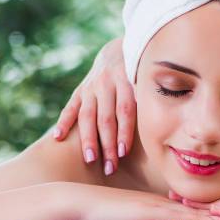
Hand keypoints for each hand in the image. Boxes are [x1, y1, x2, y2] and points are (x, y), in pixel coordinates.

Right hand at [52, 37, 136, 175]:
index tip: (123, 153)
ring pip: (87, 116)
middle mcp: (106, 83)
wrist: (117, 51)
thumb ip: (148, 99)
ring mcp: (90, 87)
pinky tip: (57, 137)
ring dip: (87, 139)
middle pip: (105, 118)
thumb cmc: (138, 75)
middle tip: (110, 168)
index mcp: (126, 81)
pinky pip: (70, 108)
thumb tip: (161, 125)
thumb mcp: (145, 80)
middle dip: (107, 144)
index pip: (124, 110)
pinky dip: (63, 122)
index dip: (124, 132)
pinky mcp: (79, 91)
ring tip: (90, 159)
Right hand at [71, 185, 219, 219]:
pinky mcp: (146, 212)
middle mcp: (156, 202)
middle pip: (193, 207)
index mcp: (150, 205)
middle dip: (217, 210)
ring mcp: (152, 205)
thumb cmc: (90, 214)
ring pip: (190, 209)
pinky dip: (197, 217)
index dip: (205, 211)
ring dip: (214, 213)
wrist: (74, 202)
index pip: (184, 208)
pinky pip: (177, 215)